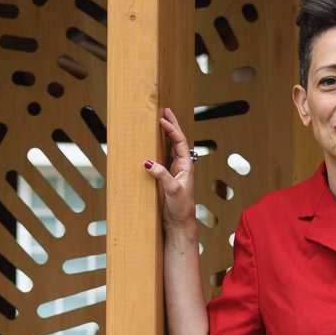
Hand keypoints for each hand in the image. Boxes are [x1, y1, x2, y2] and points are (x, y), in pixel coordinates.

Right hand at [144, 107, 197, 234]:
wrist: (179, 223)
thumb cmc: (181, 208)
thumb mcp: (172, 190)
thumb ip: (162, 175)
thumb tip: (148, 162)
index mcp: (186, 166)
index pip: (180, 142)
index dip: (172, 129)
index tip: (163, 119)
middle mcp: (181, 166)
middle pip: (177, 141)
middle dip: (172, 125)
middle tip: (165, 111)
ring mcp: (174, 171)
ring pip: (170, 148)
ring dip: (166, 135)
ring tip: (160, 121)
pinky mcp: (167, 177)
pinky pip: (163, 158)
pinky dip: (159, 147)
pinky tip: (154, 142)